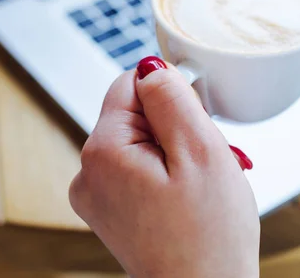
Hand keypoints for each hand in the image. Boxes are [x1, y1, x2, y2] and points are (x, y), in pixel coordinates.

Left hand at [69, 57, 259, 277]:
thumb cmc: (209, 234)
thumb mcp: (201, 150)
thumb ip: (172, 98)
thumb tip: (152, 66)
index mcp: (104, 152)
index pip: (132, 83)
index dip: (172, 93)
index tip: (197, 120)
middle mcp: (90, 172)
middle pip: (139, 112)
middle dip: (178, 125)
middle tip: (205, 159)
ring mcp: (100, 194)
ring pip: (145, 139)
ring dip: (179, 148)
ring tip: (199, 181)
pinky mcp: (114, 208)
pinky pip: (142, 166)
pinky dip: (170, 170)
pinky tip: (188, 194)